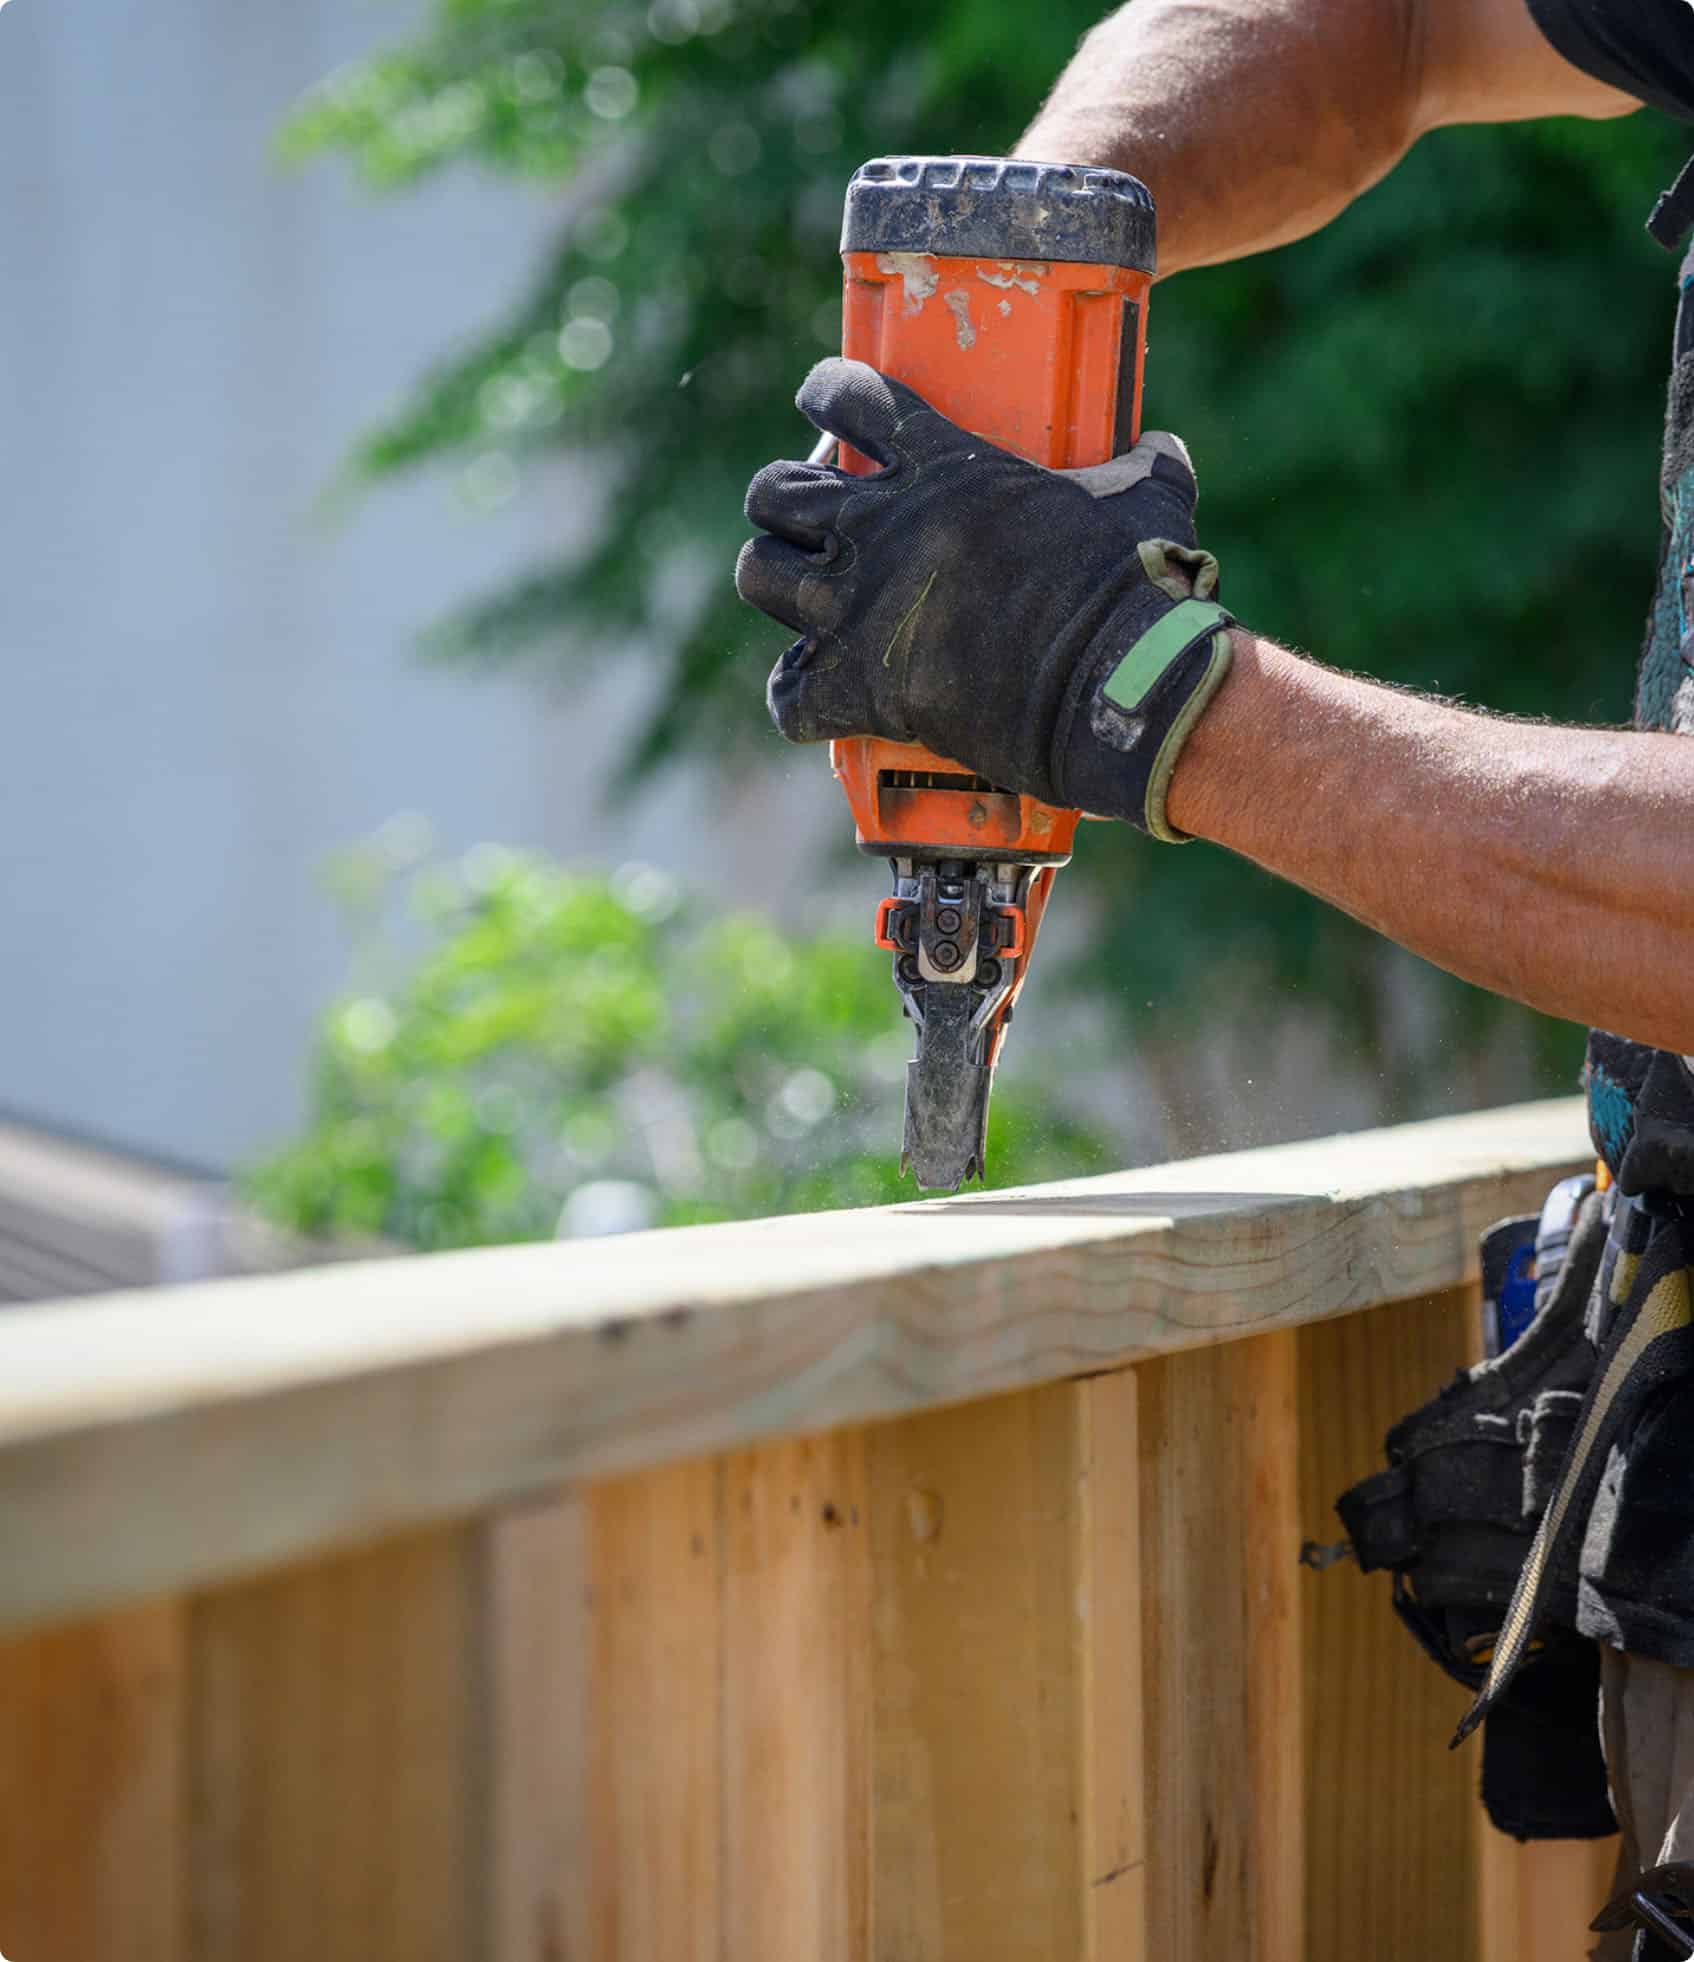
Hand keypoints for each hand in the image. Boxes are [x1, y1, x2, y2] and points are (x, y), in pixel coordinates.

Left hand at [736, 357, 1233, 838]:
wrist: (1114, 684)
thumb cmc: (1130, 588)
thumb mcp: (1146, 500)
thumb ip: (1142, 464)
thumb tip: (1163, 450)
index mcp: (942, 465)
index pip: (846, 395)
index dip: (829, 394)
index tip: (830, 404)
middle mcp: (881, 528)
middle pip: (775, 491)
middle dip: (784, 503)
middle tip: (815, 522)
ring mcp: (860, 608)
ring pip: (759, 575)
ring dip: (777, 583)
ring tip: (805, 598)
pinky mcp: (859, 686)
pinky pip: (787, 694)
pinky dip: (798, 697)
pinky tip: (819, 695)